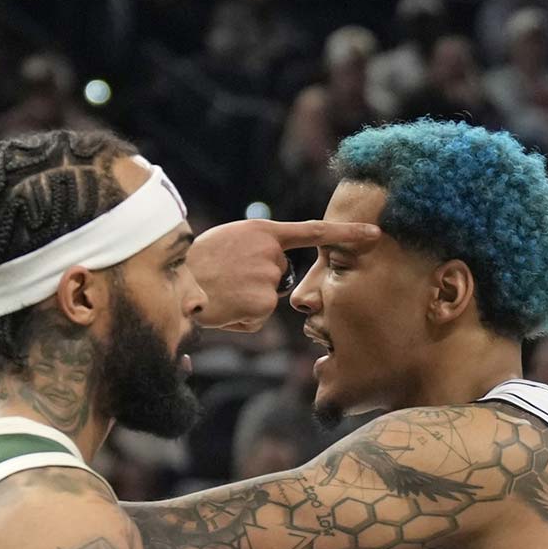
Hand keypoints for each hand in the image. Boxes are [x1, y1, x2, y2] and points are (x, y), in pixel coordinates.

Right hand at [189, 219, 379, 331]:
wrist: (171, 283)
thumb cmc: (193, 263)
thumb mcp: (228, 241)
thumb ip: (255, 249)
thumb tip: (270, 274)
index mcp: (263, 232)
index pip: (314, 231)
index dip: (347, 232)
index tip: (376, 234)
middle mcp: (272, 253)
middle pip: (279, 274)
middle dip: (258, 281)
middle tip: (226, 279)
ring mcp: (269, 278)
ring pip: (268, 298)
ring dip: (247, 301)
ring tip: (221, 292)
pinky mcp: (262, 303)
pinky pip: (258, 317)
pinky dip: (241, 317)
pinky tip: (223, 307)